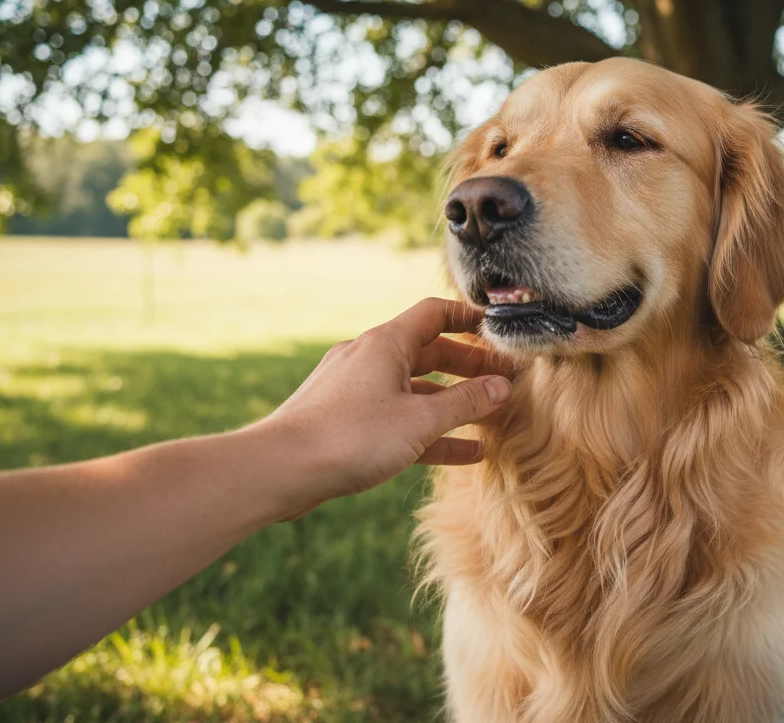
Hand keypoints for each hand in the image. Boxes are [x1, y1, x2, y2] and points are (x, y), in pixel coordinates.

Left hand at [245, 298, 513, 519]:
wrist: (280, 468)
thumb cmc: (350, 437)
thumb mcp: (420, 421)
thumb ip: (465, 403)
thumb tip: (501, 387)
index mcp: (385, 344)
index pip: (435, 314)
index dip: (469, 318)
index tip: (497, 330)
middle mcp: (368, 358)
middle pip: (428, 352)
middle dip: (468, 367)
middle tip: (503, 382)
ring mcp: (354, 389)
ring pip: (414, 388)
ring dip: (451, 402)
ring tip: (488, 418)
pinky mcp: (344, 420)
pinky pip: (397, 418)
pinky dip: (428, 430)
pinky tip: (462, 453)